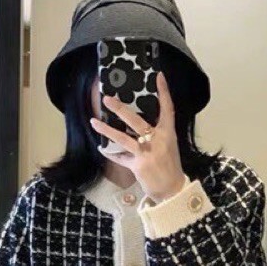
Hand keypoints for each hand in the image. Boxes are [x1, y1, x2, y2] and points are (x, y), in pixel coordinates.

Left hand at [90, 71, 186, 203]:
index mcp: (168, 134)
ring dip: (106, 130)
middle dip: (120, 109)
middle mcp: (157, 141)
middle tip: (107, 99)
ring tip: (94, 122)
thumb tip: (141, 124)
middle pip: (136, 121)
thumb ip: (157, 134)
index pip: (167, 109)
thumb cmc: (170, 167)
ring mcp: (146, 153)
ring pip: (122, 138)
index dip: (164, 92)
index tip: (158, 76)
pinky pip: (120, 157)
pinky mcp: (137, 166)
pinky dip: (111, 154)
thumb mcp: (169, 146)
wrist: (172, 190)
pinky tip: (101, 149)